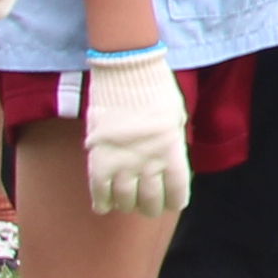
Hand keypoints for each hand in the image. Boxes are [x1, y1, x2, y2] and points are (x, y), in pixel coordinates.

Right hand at [80, 48, 193, 215]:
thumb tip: (169, 164)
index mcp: (173, 151)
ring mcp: (123, 162)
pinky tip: (105, 206)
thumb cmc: (156, 90)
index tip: (172, 203)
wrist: (126, 71)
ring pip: (125, 200)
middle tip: (148, 206)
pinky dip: (102, 202)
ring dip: (127, 205)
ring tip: (128, 203)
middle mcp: (150, 162)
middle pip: (151, 201)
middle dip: (151, 207)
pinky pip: (99, 191)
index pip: (177, 192)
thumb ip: (173, 145)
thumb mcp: (176, 118)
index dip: (175, 201)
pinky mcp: (99, 159)